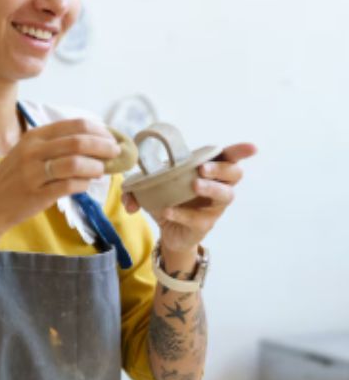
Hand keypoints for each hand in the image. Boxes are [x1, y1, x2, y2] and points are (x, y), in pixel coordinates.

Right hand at [0, 118, 120, 239]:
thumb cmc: (13, 179)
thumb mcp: (28, 154)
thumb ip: (56, 147)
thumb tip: (93, 145)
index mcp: (34, 136)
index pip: (74, 125)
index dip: (98, 131)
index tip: (111, 138)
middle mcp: (33, 151)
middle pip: (78, 142)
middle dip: (103, 147)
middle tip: (115, 153)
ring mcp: (33, 173)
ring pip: (75, 163)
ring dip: (95, 166)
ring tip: (101, 171)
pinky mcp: (36, 194)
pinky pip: (68, 186)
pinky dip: (82, 184)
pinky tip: (85, 185)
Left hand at [122, 142, 257, 253]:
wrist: (170, 231)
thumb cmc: (169, 199)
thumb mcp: (150, 189)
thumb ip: (135, 189)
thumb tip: (128, 199)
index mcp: (210, 171)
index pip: (231, 158)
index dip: (241, 151)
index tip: (252, 148)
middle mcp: (218, 188)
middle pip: (234, 174)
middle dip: (221, 169)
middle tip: (201, 169)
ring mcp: (214, 208)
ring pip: (225, 196)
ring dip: (211, 188)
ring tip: (194, 185)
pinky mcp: (205, 225)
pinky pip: (199, 219)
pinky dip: (183, 213)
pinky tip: (168, 210)